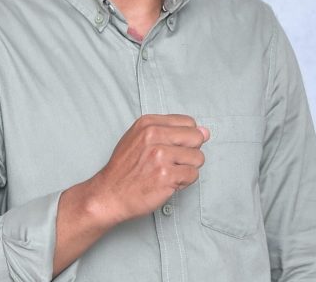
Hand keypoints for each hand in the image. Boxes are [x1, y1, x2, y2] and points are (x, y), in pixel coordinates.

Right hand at [87, 114, 209, 225]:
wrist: (109, 194)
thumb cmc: (126, 168)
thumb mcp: (140, 138)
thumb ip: (172, 131)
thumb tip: (206, 131)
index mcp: (148, 123)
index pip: (189, 122)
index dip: (185, 138)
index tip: (171, 148)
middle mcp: (154, 136)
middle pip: (197, 138)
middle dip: (189, 153)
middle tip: (172, 163)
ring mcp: (160, 156)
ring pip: (198, 158)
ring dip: (187, 169)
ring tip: (168, 173)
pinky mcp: (166, 176)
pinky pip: (192, 175)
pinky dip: (183, 182)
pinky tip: (167, 183)